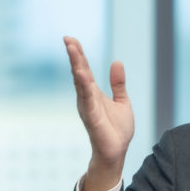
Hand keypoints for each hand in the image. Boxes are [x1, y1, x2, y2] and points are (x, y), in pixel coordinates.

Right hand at [64, 36, 134, 190]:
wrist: (117, 152)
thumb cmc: (117, 129)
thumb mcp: (122, 101)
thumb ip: (118, 84)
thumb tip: (117, 62)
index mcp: (93, 93)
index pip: (85, 69)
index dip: (79, 54)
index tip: (71, 39)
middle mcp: (87, 98)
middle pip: (79, 72)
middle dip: (74, 56)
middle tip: (67, 39)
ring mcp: (88, 107)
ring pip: (80, 83)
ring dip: (77, 66)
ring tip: (72, 50)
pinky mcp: (92, 118)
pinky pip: (87, 100)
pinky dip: (84, 87)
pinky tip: (81, 75)